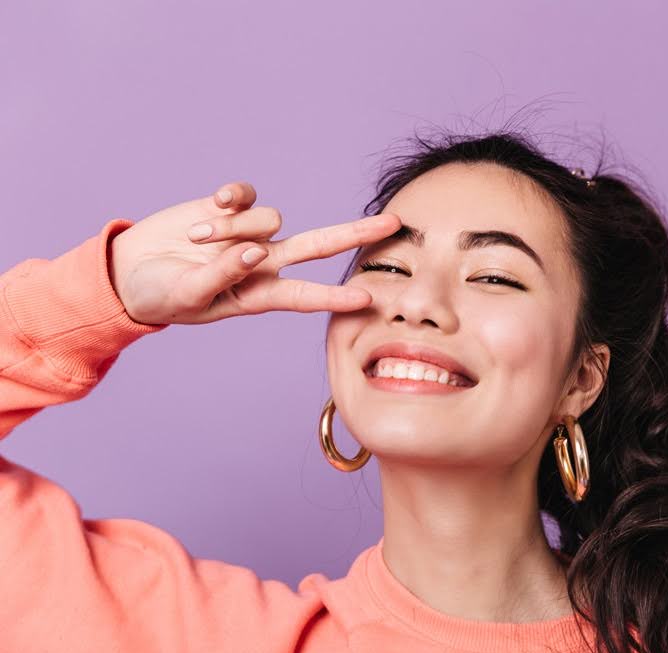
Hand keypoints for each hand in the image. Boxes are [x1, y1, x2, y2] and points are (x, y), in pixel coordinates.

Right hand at [108, 182, 399, 324]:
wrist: (128, 270)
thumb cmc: (160, 294)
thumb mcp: (185, 297)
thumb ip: (221, 276)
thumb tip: (256, 252)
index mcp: (258, 295)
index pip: (305, 296)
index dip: (335, 297)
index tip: (368, 299)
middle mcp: (264, 263)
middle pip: (319, 246)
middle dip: (356, 235)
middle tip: (394, 224)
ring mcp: (251, 233)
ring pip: (269, 218)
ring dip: (232, 228)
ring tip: (196, 242)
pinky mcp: (231, 208)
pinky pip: (247, 194)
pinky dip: (232, 198)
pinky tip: (213, 207)